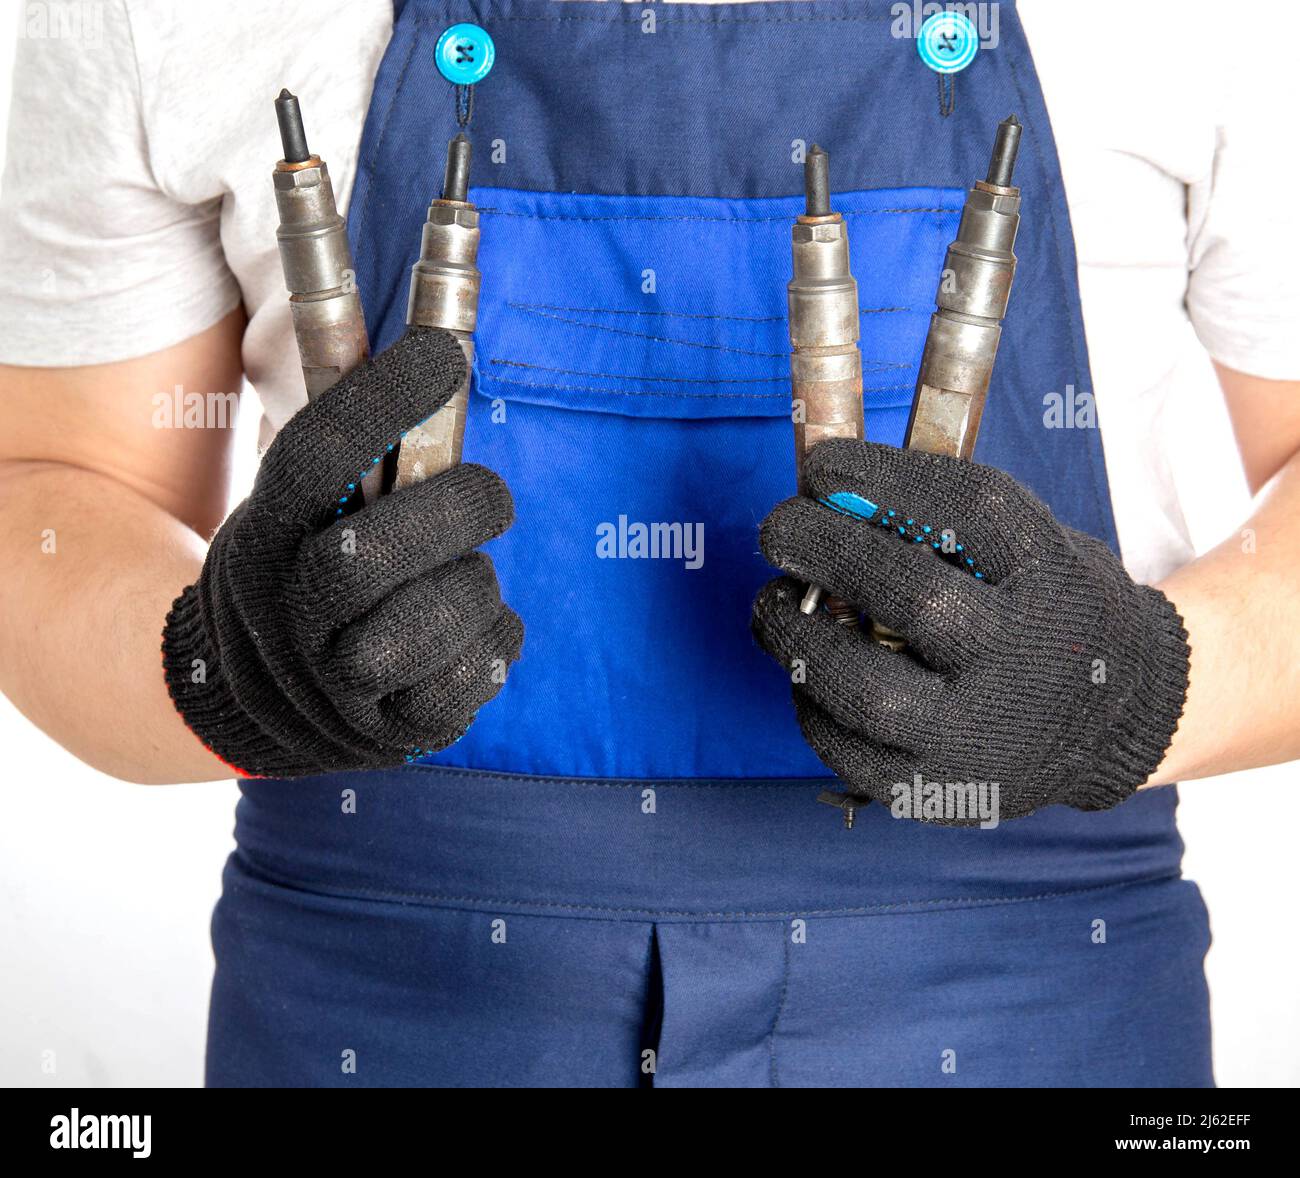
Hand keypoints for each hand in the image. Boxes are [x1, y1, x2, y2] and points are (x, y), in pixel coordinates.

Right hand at [162, 327, 522, 777]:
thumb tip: (445, 356)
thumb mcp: (299, 517)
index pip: (312, 460)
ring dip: (472, 586)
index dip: (380, 402)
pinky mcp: (389, 733)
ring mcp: (332, 686)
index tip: (444, 355)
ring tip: (468, 579)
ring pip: (424, 625)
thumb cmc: (307, 578)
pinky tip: (477, 632)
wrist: (259, 706)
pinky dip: (493, 644)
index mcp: (261, 539)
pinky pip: (467, 681)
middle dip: (452, 512)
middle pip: (365, 558)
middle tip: (492, 496)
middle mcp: (284, 616)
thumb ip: (359, 457)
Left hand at [752, 439, 1189, 823]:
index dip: (886, 482)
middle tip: (778, 528)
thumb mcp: (1031, 547)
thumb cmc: (1041, 611)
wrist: (1112, 720)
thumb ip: (945, 521)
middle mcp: (1029, 661)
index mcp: (1055, 580)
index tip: (823, 469)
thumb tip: (825, 500)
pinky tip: (806, 664)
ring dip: (797, 635)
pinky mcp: (940, 791)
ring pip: (868, 692)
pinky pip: (847, 748)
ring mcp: (984, 737)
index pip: (972, 512)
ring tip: (772, 601)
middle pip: (918, 599)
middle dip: (830, 552)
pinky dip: (809, 698)